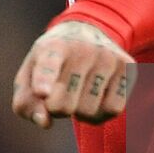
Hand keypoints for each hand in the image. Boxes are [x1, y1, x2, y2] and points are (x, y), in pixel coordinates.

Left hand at [12, 21, 134, 128]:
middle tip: (59, 94)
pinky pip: (113, 110)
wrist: (88, 30)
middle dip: (57, 109)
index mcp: (53, 46)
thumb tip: (44, 122)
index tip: (41, 91)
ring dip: (79, 113)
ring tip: (78, 94)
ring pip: (89, 111)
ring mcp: (107, 57)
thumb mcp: (30, 73)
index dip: (44, 80)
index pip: (49, 64)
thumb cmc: (52, 61)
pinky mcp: (127, 67)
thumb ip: (26, 102)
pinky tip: (95, 99)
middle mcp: (82, 49)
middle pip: (64, 105)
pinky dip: (101, 114)